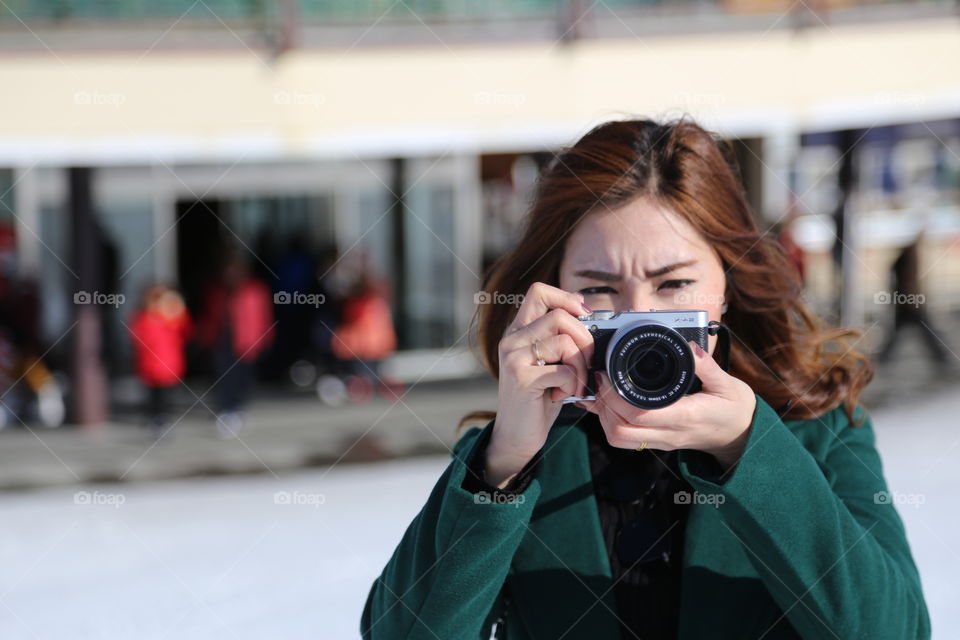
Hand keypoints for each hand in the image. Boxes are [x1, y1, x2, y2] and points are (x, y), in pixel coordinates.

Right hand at [486, 283, 593, 486]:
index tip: (583, 318)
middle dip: (585, 339)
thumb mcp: (550, 364)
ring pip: (565, 342)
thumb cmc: (539, 399)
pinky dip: (573, 385)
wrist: (516, 436)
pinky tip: (563, 396)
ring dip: (581, 367)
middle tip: (586, 363)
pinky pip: (564, 370)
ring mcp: (513, 357)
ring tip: (575, 384)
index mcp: (518, 331)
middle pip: (560, 316)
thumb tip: (592, 317)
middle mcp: (512, 339)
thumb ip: (561, 340)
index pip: (539, 291)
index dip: (566, 299)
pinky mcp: (521, 378)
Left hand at [579, 341, 756, 471]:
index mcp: (686, 417)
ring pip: (619, 439)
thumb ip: (707, 366)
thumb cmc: (735, 409)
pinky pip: (626, 438)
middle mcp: (670, 433)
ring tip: (601, 390)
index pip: (640, 415)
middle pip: (621, 432)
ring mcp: (662, 441)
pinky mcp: (658, 442)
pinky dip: (610, 421)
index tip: (607, 374)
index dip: (615, 397)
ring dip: (604, 417)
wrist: (742, 435)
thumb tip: (690, 347)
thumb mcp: (728, 384)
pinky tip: (607, 403)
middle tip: (599, 380)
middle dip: (603, 407)